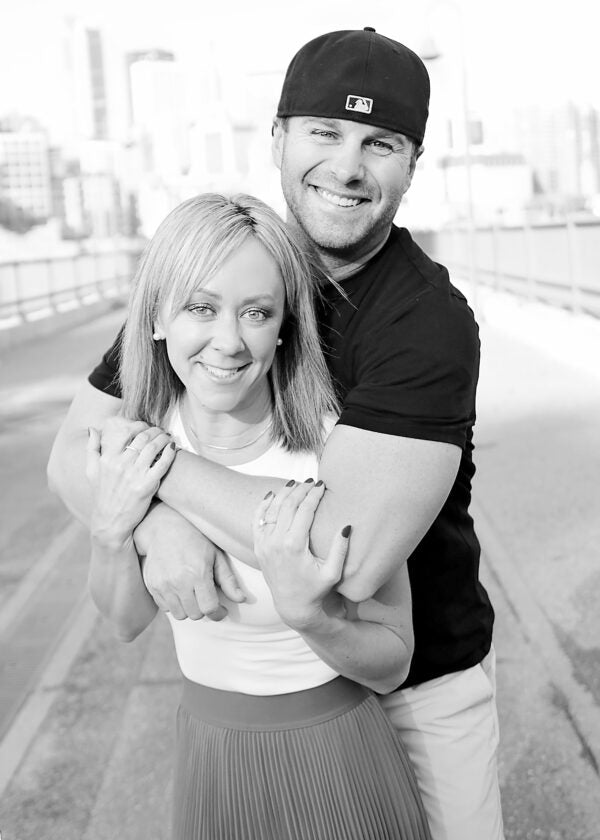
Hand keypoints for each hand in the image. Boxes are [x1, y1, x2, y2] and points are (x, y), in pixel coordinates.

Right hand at [86, 420, 174, 548]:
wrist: (111, 523)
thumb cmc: (102, 496)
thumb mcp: (90, 472)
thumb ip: (91, 448)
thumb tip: (93, 429)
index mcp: (107, 459)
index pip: (126, 433)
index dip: (139, 426)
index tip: (145, 427)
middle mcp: (121, 464)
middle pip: (143, 438)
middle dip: (154, 431)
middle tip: (160, 431)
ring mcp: (135, 474)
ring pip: (154, 447)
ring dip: (164, 438)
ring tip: (168, 437)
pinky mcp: (148, 485)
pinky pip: (163, 463)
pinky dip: (170, 452)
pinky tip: (173, 448)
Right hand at [135, 503, 245, 620]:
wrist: (165, 529)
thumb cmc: (195, 541)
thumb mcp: (216, 556)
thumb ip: (228, 580)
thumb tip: (241, 598)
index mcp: (198, 573)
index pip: (209, 608)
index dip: (218, 613)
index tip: (221, 609)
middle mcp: (179, 582)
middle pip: (195, 614)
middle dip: (204, 609)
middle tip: (206, 598)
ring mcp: (163, 585)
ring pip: (180, 615)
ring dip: (189, 609)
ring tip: (192, 594)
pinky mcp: (152, 586)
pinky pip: (166, 608)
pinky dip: (174, 604)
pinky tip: (179, 590)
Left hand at [252, 480, 350, 628]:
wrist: (292, 605)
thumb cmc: (315, 589)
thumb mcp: (333, 573)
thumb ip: (340, 549)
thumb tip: (346, 526)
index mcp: (294, 545)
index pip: (305, 510)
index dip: (314, 495)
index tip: (322, 485)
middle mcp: (276, 541)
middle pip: (288, 505)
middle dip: (301, 489)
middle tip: (312, 481)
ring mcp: (264, 543)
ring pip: (272, 509)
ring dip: (284, 493)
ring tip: (296, 484)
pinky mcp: (258, 546)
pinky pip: (257, 520)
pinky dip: (264, 505)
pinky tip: (272, 495)